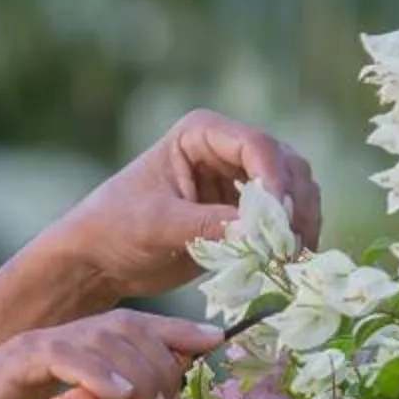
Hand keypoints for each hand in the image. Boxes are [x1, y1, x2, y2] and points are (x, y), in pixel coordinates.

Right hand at [0, 311, 224, 398]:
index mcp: (67, 362)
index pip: (131, 334)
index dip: (175, 334)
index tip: (217, 343)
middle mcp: (53, 347)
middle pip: (126, 329)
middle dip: (164, 359)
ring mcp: (29, 352)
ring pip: (99, 338)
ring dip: (138, 369)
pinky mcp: (6, 366)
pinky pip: (57, 356)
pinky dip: (92, 370)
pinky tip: (119, 394)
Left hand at [30, 110, 323, 309]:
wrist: (100, 261)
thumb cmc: (115, 229)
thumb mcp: (157, 225)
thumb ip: (207, 225)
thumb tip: (258, 233)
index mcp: (200, 134)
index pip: (256, 146)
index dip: (275, 180)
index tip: (279, 219)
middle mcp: (226, 150)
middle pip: (285, 166)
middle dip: (293, 205)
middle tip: (292, 247)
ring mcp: (239, 181)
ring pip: (293, 193)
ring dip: (298, 224)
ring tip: (292, 260)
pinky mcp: (244, 214)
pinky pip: (282, 221)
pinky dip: (290, 240)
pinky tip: (289, 265)